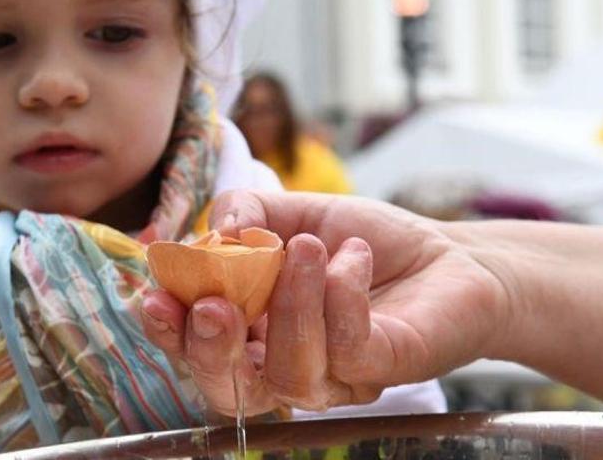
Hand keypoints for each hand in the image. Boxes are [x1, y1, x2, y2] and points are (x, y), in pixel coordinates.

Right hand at [141, 190, 511, 415]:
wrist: (447, 254)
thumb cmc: (364, 242)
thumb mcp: (296, 213)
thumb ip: (246, 213)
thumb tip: (213, 231)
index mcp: (254, 333)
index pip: (199, 349)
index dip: (170, 333)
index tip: (155, 297)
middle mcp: (287, 367)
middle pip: (231, 390)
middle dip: (211, 350)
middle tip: (212, 303)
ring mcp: (336, 378)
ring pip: (291, 372)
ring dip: (290, 303)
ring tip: (311, 246)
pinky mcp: (382, 370)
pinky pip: (347, 349)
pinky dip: (340, 296)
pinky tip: (352, 258)